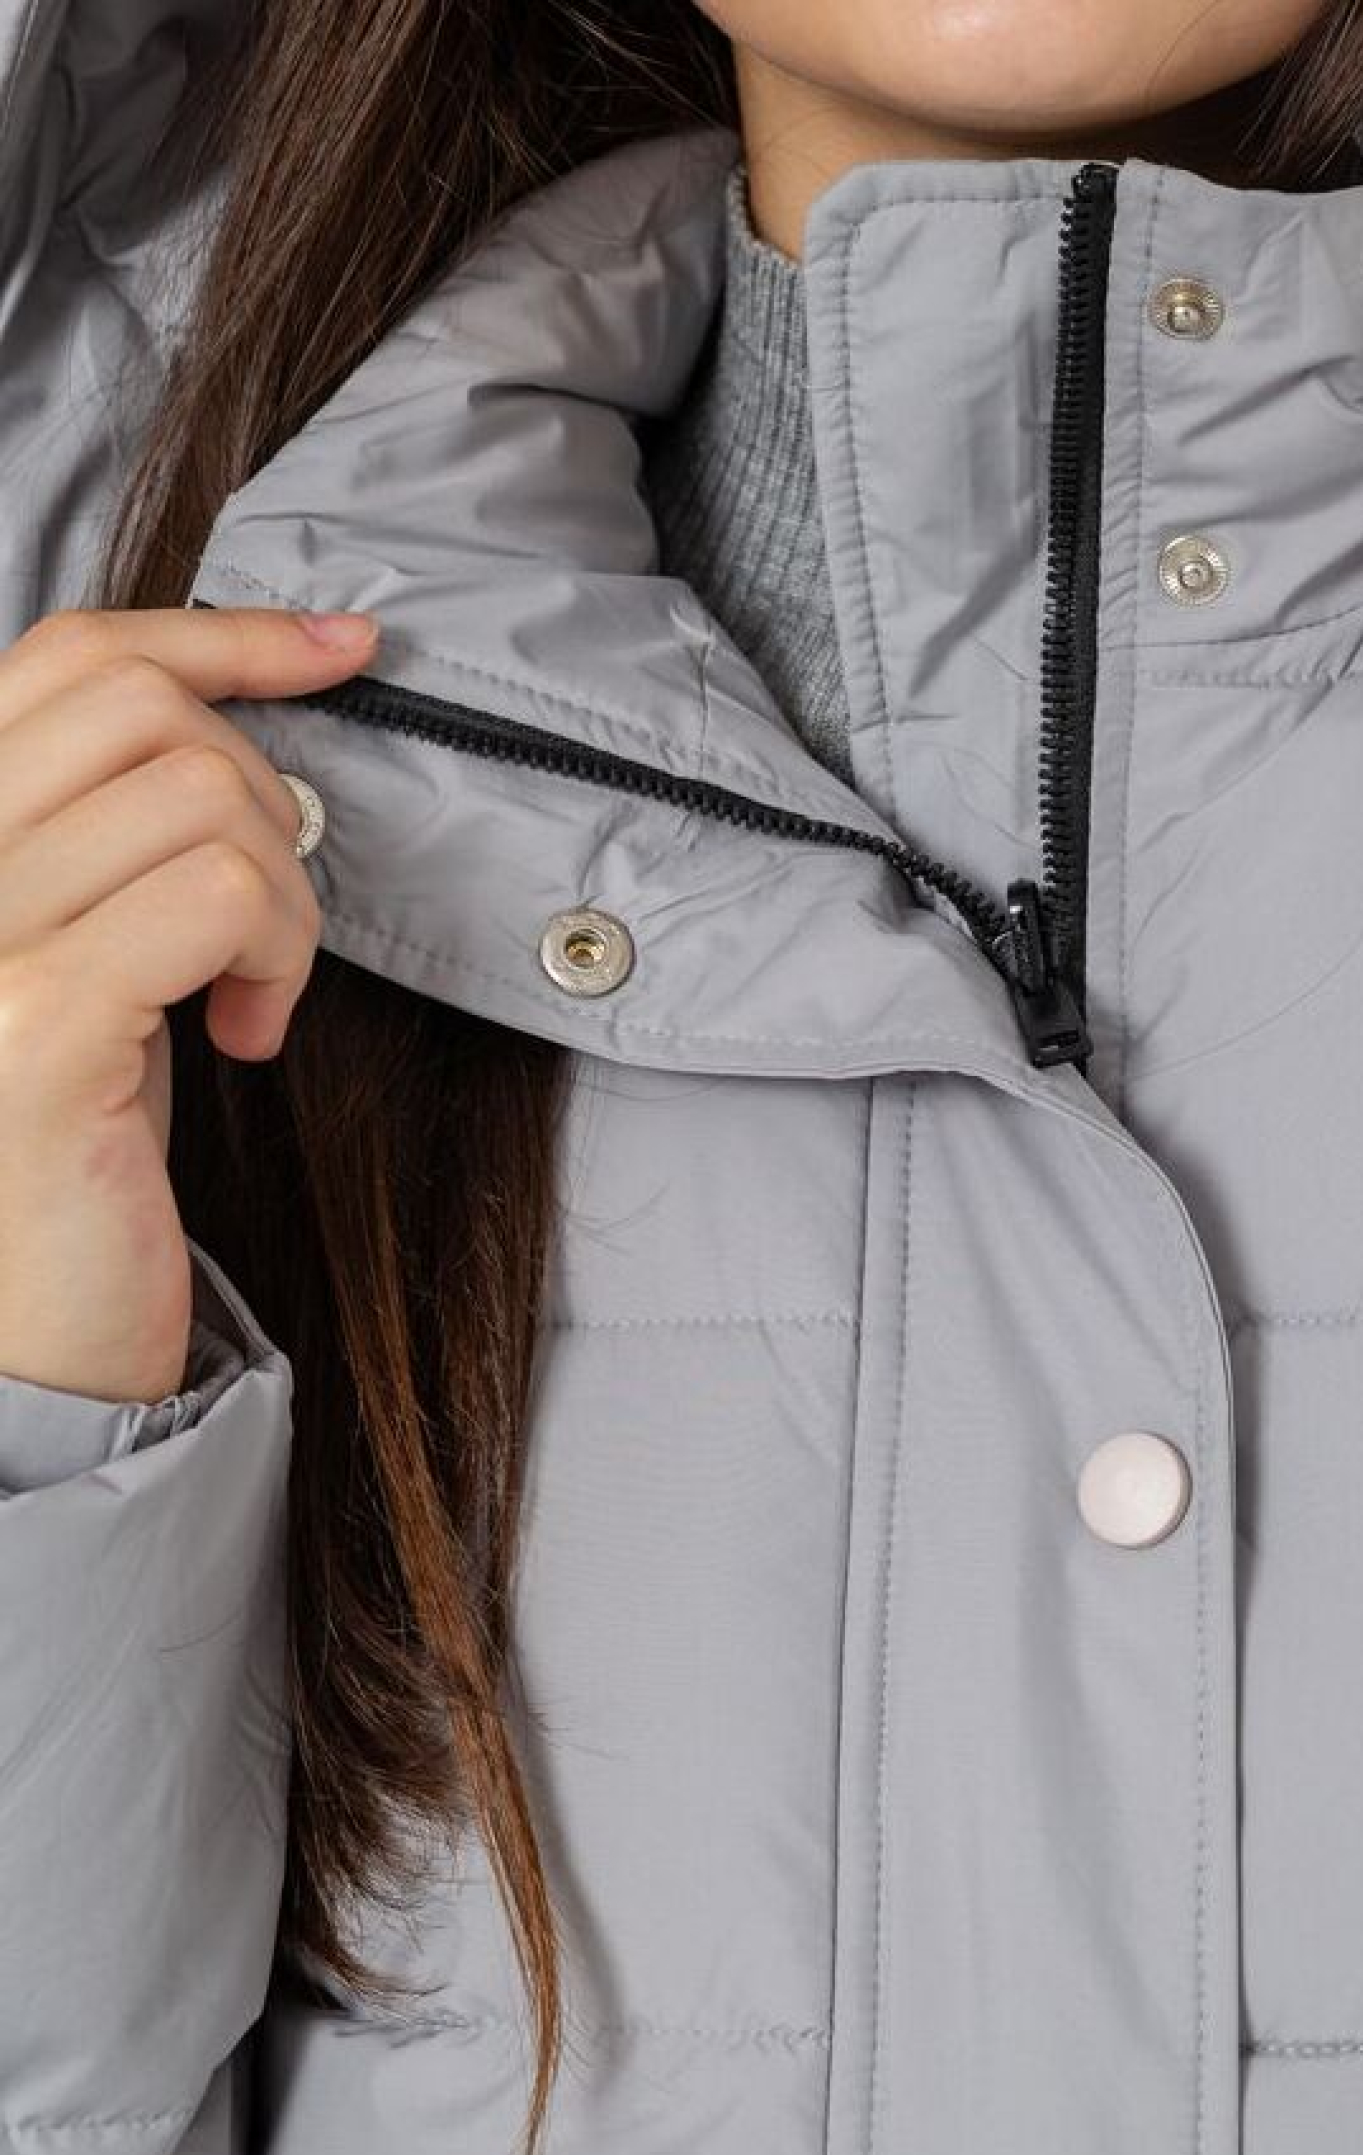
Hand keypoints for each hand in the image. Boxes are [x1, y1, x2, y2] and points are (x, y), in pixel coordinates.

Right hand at [0, 604, 379, 1403]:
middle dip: (261, 798)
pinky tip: (243, 1039)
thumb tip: (257, 724)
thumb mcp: (93, 952)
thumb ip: (120, 836)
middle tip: (261, 925)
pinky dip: (274, 956)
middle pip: (145, 708)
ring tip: (248, 994)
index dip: (222, 633)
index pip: (71, 655)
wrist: (25, 1326)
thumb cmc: (74, 1141)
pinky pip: (217, 895)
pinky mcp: (38, 1027)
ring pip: (201, 797)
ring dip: (280, 896)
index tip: (344, 648)